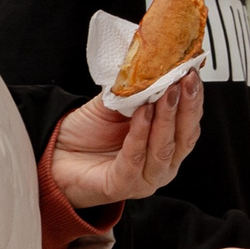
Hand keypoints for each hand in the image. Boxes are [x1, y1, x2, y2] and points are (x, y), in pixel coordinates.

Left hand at [50, 77, 201, 207]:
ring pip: (164, 149)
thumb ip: (137, 90)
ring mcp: (144, 179)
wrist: (54, 155)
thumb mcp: (116, 104)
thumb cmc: (87, 134)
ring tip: (167, 92)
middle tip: (186, 79)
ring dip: (167, 118)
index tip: (192, 72)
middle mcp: (161, 165)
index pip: (189, 124)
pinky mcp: (121, 185)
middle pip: (184, 137)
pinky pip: (135, 158)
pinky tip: (143, 112)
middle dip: (188, 106)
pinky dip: (141, 134)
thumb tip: (155, 62)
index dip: (194, 99)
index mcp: (166, 146)